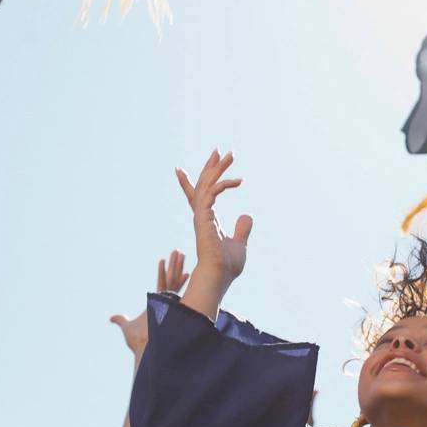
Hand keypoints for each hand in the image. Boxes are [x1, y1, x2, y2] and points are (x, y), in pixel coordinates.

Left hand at [110, 250, 190, 357]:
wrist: (145, 349)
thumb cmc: (138, 341)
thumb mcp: (127, 327)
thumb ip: (121, 320)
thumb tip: (112, 318)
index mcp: (156, 304)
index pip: (162, 285)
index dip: (165, 273)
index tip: (166, 260)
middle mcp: (164, 301)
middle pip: (170, 279)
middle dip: (175, 265)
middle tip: (178, 251)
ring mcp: (167, 302)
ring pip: (172, 280)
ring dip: (176, 266)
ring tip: (179, 252)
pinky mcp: (168, 306)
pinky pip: (170, 288)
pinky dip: (172, 277)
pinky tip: (178, 268)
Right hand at [176, 151, 252, 289]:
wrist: (219, 275)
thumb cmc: (226, 265)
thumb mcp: (239, 243)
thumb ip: (242, 229)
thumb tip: (247, 216)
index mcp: (206, 220)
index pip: (197, 196)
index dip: (189, 182)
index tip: (180, 169)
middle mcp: (201, 215)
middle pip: (203, 184)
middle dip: (209, 167)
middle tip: (218, 151)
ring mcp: (201, 215)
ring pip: (206, 184)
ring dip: (218, 168)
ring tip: (230, 154)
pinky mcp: (204, 217)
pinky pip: (211, 193)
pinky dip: (223, 184)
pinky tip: (237, 181)